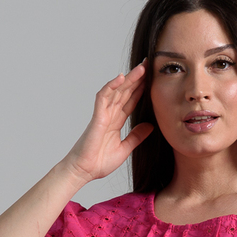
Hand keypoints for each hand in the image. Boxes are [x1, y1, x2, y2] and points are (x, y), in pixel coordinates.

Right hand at [62, 64, 152, 183]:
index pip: (130, 101)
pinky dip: (111, 86)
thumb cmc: (99, 162)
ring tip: (141, 68)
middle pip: (125, 92)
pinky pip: (103, 97)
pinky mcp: (97, 117)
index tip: (152, 79)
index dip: (141, 89)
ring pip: (117, 91)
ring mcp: (103, 114)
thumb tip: (150, 126)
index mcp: (116, 121)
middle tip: (149, 64)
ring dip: (129, 79)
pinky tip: (121, 77)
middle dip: (137, 78)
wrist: (84, 171)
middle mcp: (110, 115)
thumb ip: (136, 136)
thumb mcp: (125, 149)